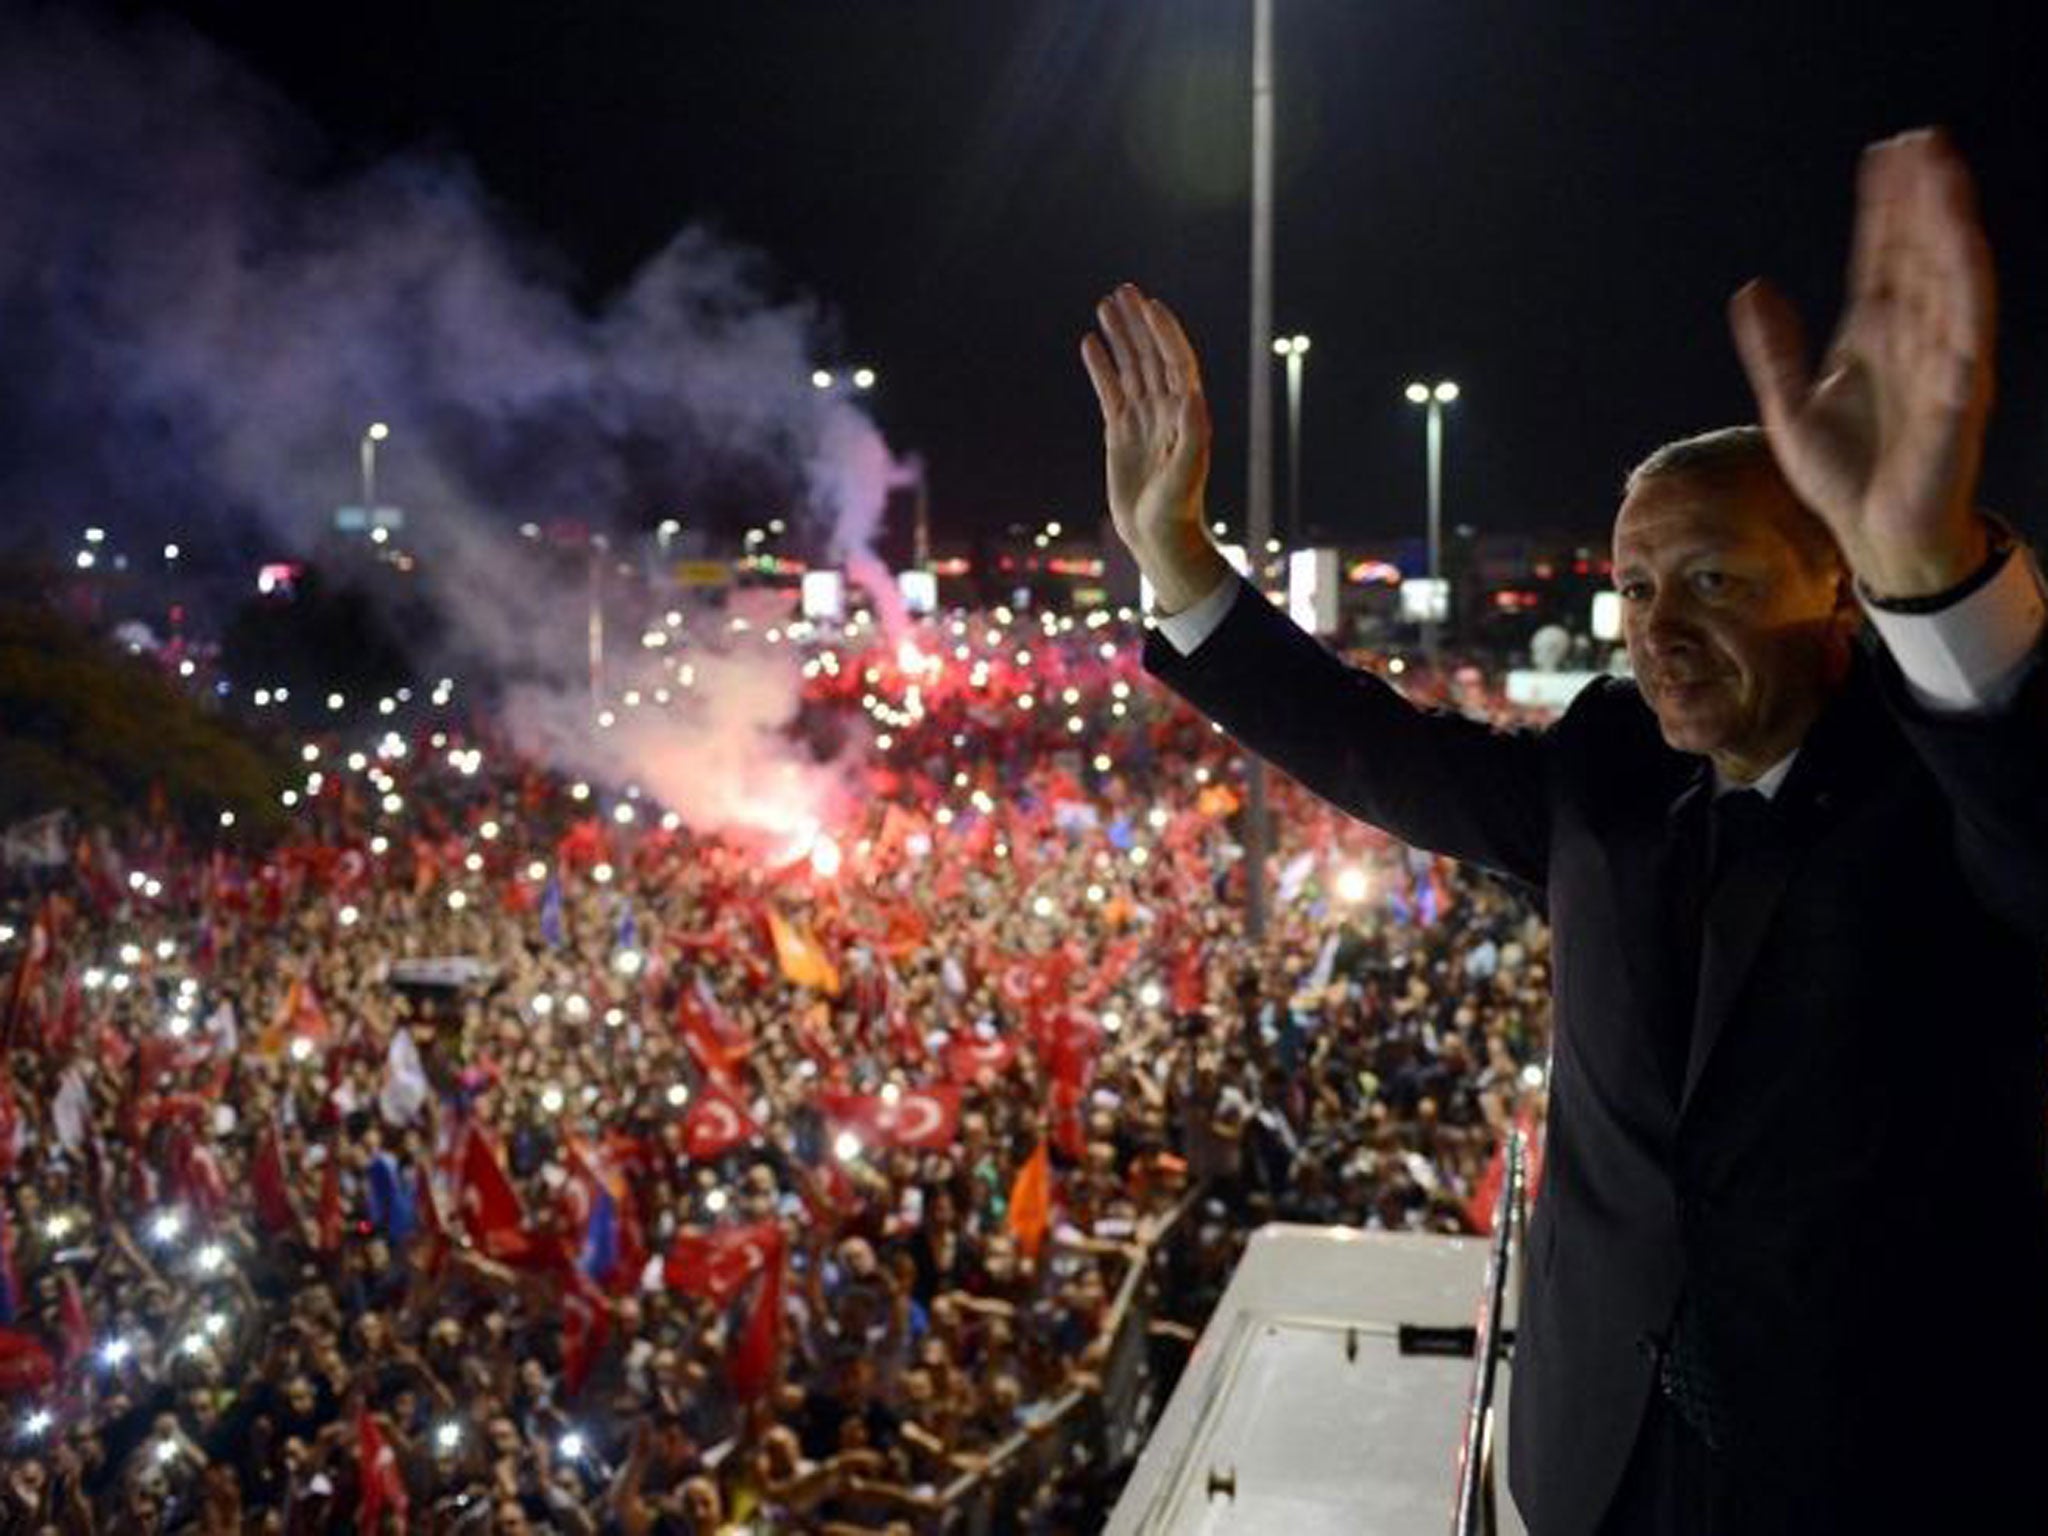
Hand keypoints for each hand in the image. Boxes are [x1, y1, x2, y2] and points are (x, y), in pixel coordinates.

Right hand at [1081, 285, 1229, 611]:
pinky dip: (1100, 367)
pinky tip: (1090, 344)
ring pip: (1130, 367)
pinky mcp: (1120, 432)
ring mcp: (1143, 419)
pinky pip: (1110, 391)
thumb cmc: (1177, 509)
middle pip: (1152, 355)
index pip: (1177, 361)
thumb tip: (1190, 392)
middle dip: (1138, 323)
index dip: (1165, 333)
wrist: (1158, 537)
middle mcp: (1167, 409)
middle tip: (1123, 290)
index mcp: (1187, 413)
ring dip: (1119, 336)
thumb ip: (1193, 431)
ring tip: (1105, 305)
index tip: (1150, 306)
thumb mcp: (1188, 471)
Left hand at [1729, 129, 1994, 597]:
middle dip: (1923, 200)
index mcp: (1873, 338)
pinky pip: (1967, 340)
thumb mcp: (1790, 406)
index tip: (1885, 153)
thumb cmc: (1843, 475)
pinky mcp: (1956, 402)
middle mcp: (1913, 342)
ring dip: (1950, 230)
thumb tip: (1751, 288)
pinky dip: (1968, 295)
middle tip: (1923, 140)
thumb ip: (1772, 350)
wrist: (1873, 539)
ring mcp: (1940, 368)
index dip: (1885, 208)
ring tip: (1946, 177)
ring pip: (1950, 285)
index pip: (1883, 257)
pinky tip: (1967, 250)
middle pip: (1920, 257)